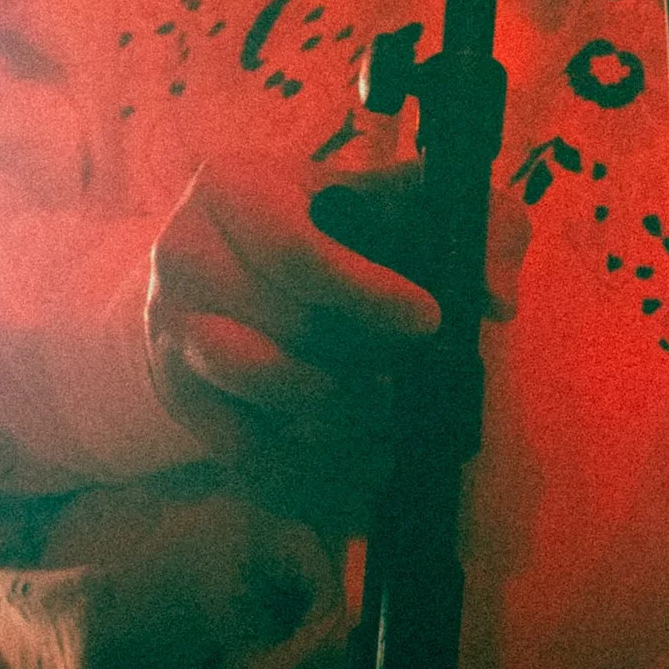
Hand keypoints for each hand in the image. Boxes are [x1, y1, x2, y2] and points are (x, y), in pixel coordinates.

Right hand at [145, 149, 440, 527]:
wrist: (229, 265)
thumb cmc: (331, 225)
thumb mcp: (389, 199)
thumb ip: (466, 219)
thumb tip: (497, 296)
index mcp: (234, 188)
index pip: (298, 253)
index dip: (369, 293)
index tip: (431, 321)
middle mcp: (185, 254)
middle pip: (282, 325)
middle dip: (360, 363)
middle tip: (413, 382)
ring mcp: (172, 330)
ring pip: (255, 388)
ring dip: (334, 417)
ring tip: (388, 425)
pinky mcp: (179, 397)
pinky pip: (240, 451)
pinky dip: (306, 475)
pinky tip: (360, 480)